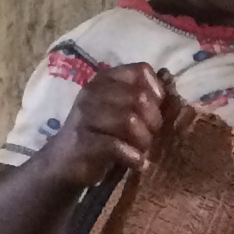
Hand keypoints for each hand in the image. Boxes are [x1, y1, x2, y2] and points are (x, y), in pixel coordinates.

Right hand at [48, 62, 169, 187]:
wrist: (63, 162)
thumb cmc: (100, 134)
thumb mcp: (120, 109)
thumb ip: (142, 95)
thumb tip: (169, 78)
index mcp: (104, 79)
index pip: (141, 71)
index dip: (156, 91)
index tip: (156, 109)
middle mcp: (92, 92)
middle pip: (139, 98)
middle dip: (153, 121)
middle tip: (149, 136)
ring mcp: (85, 116)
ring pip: (129, 121)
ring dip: (143, 140)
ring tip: (141, 150)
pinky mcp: (82, 142)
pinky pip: (115, 146)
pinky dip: (132, 156)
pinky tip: (136, 163)